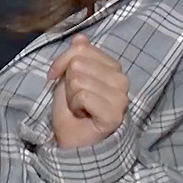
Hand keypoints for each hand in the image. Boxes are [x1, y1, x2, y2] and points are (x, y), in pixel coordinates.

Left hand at [47, 34, 129, 148]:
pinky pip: (83, 95)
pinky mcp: (115, 114)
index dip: (62, 64)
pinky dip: (74, 107)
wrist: (75, 144)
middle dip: (67, 83)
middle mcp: (122, 80)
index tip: (59, 79)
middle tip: (75, 100)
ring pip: (79, 79)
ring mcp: (121, 97)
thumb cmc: (72, 112)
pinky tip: (83, 116)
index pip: (81, 48)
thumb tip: (81, 37)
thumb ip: (75, 57)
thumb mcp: (67, 78)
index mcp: (113, 68)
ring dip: (71, 97)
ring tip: (79, 109)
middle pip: (78, 63)